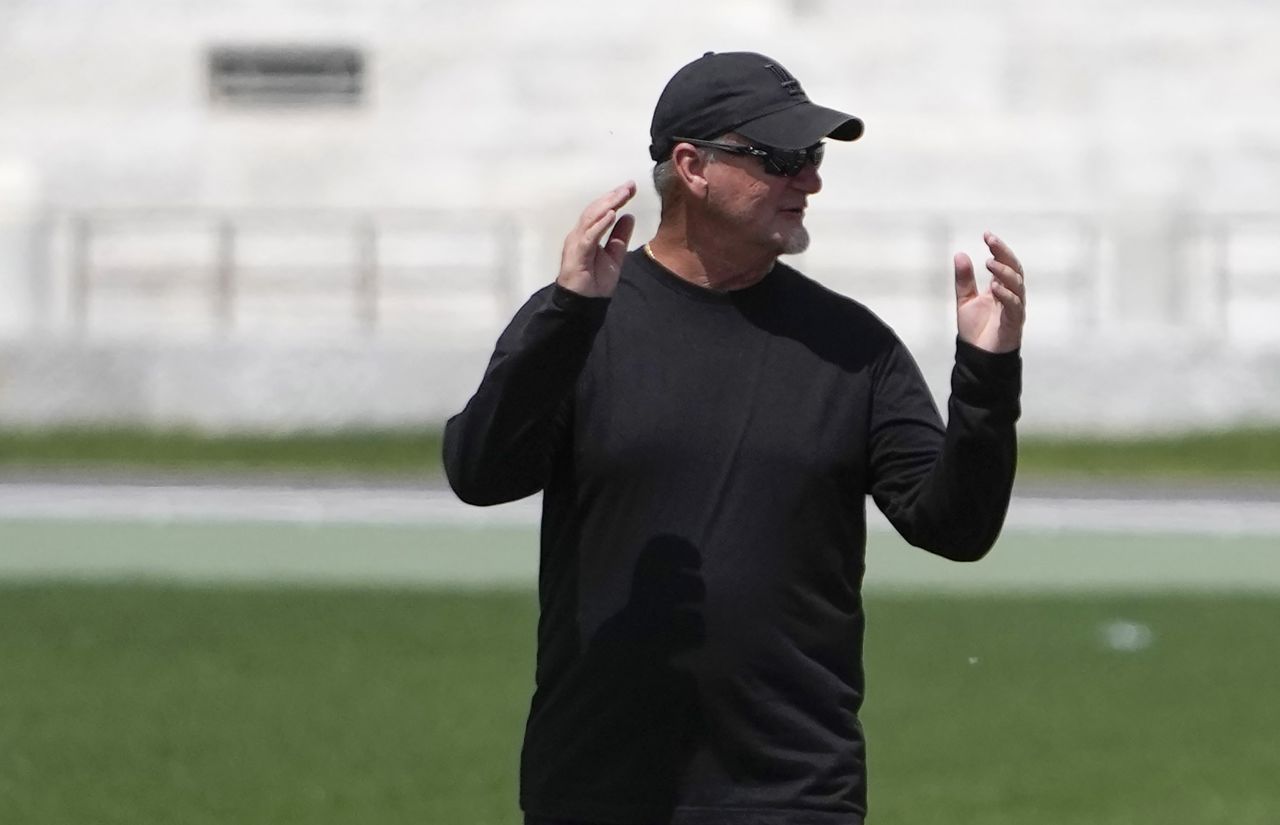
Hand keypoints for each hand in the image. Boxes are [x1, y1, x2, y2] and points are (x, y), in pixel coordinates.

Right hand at [556, 181, 636, 296]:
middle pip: (595, 210)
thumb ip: (620, 236)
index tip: (631, 188)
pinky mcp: (577, 254)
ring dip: (607, 205)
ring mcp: (576, 243)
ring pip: (591, 218)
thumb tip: (629, 216)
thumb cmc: (595, 282)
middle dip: (613, 196)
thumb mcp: (614, 256)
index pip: (601, 211)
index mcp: (588, 234)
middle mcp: (579, 235)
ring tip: (622, 195)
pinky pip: (589, 236)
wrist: (584, 305)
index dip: (615, 198)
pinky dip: (600, 225)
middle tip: (629, 186)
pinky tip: (611, 215)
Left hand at [954, 232, 1025, 353]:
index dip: (998, 249)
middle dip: (1004, 254)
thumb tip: (960, 254)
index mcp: (1001, 287)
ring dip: (1004, 273)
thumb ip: (964, 279)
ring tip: (989, 263)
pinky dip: (1006, 295)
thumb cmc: (976, 329)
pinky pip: (1014, 306)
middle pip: (1014, 269)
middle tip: (991, 242)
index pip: (1004, 263)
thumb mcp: (965, 300)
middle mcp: (1011, 295)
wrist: (978, 357)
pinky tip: (995, 287)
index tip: (987, 235)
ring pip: (1017, 285)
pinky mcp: (1014, 323)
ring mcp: (1015, 308)